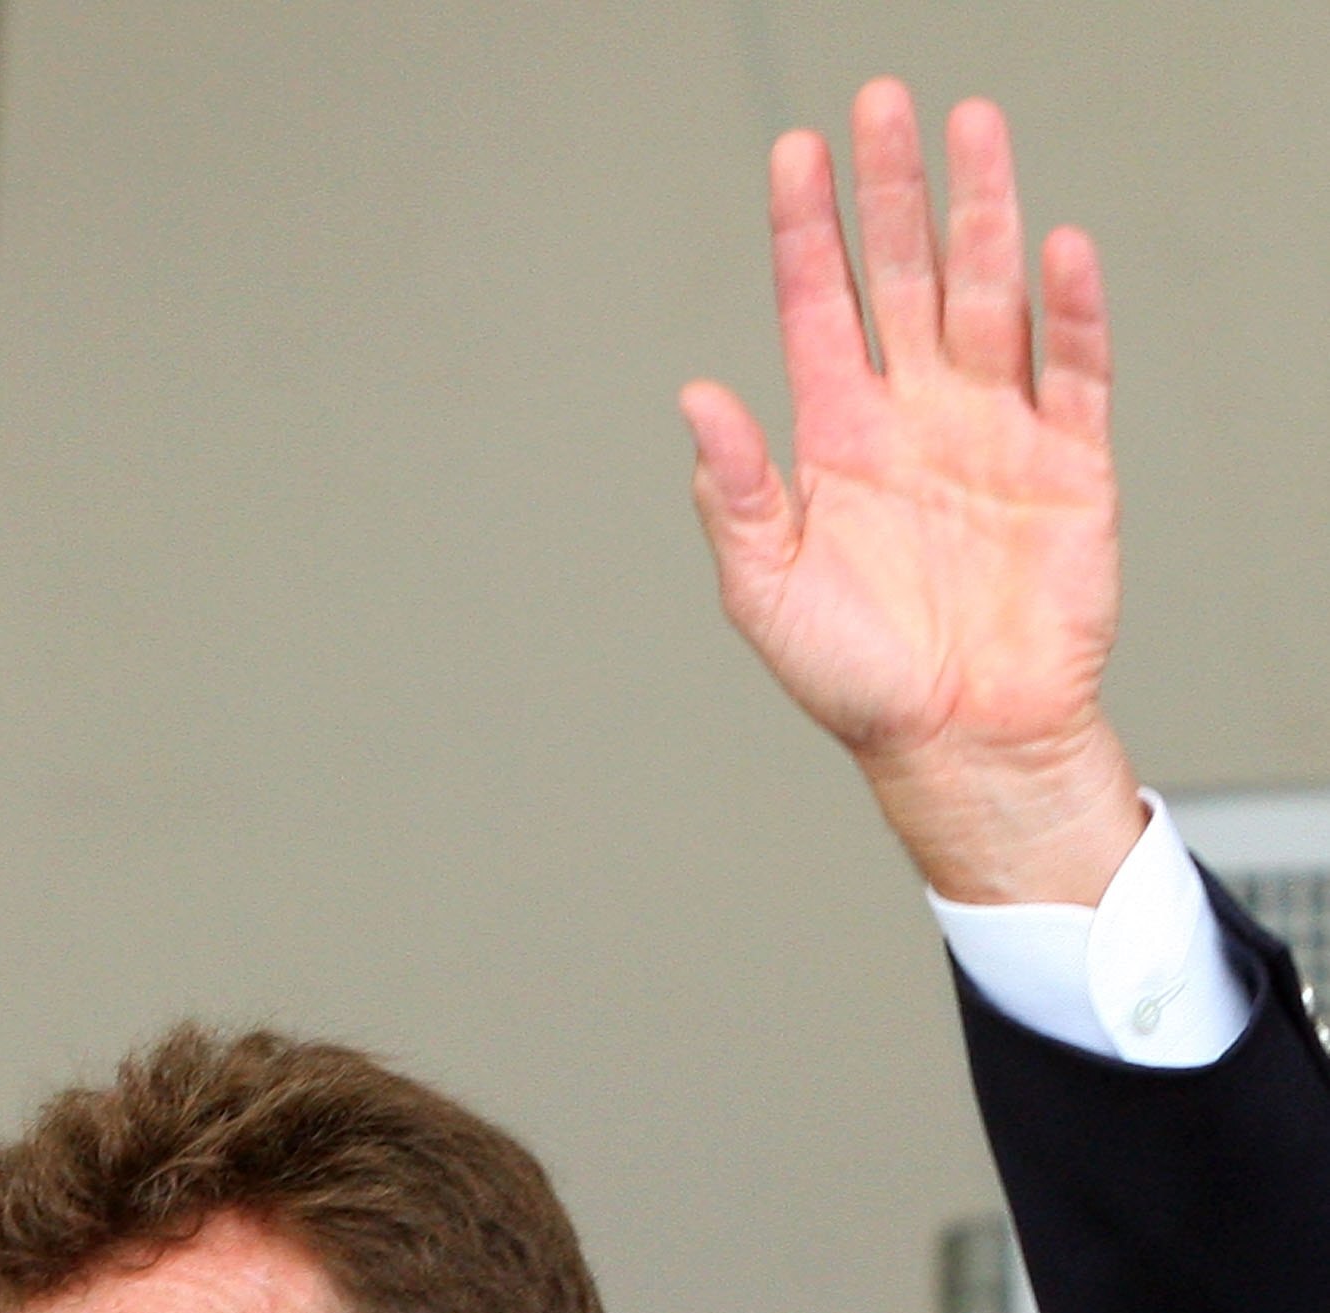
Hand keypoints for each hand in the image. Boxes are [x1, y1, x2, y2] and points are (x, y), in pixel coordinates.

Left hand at [682, 81, 1146, 904]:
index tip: (796, 151)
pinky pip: (1076, 372)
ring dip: (983, 215)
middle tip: (884, 104)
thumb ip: (735, 497)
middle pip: (906, 276)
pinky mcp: (1069, 467)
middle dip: (895, 191)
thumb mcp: (769, 595)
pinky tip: (1061, 250)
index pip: (820, 306)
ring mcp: (995, 432)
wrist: (959, 748)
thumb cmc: (859, 683)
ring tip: (973, 130)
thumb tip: (696, 401)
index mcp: (839, 440)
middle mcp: (916, 417)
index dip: (808, 230)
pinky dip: (1073, 312)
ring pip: (989, 297)